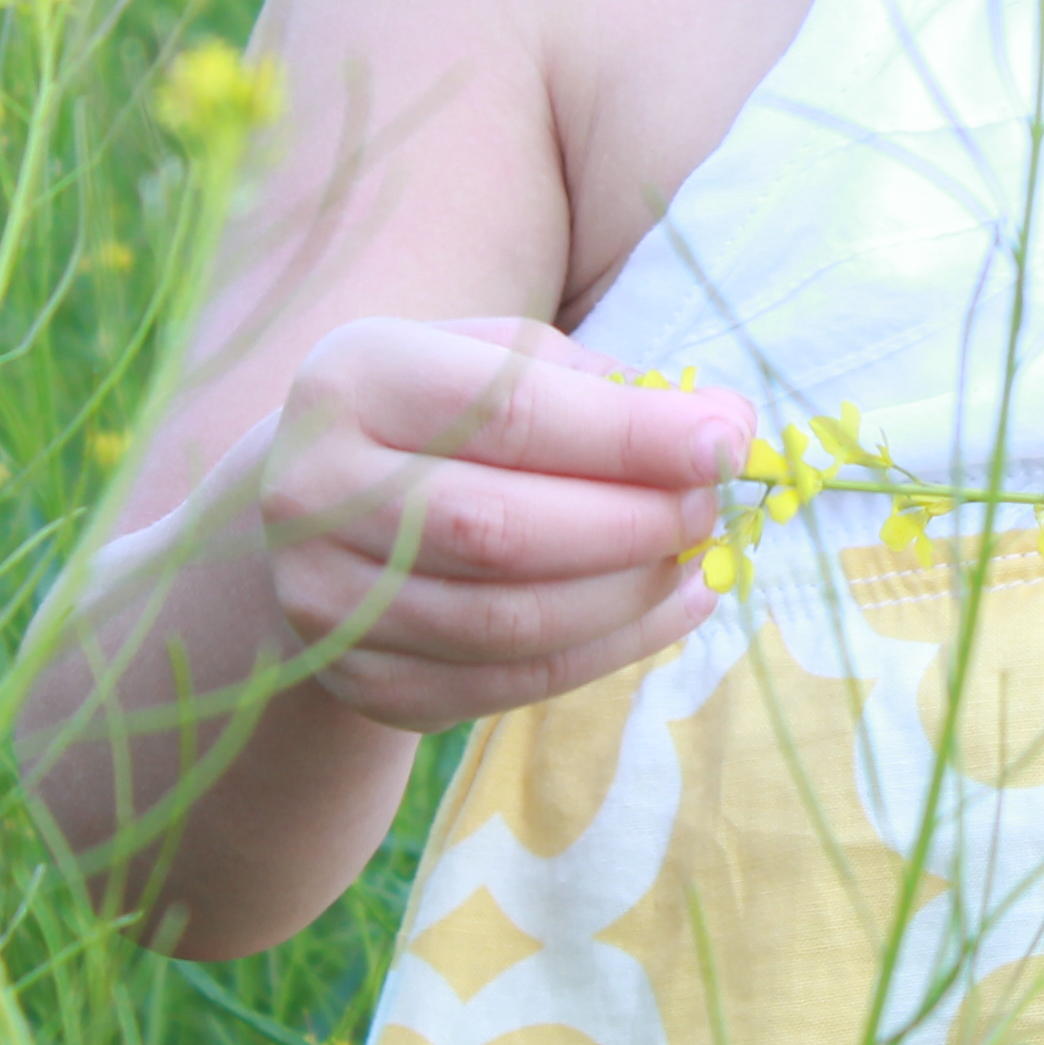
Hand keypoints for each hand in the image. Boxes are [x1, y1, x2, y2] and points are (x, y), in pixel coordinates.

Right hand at [251, 317, 750, 728]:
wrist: (319, 514)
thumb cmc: (439, 419)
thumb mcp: (496, 360)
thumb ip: (604, 387)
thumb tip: (726, 425)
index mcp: (354, 382)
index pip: (504, 410)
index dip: (627, 434)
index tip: (726, 441)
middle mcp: (317, 493)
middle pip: (500, 529)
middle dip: (634, 523)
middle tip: (713, 508)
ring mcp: (329, 602)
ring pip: (508, 622)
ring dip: (631, 597)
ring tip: (699, 562)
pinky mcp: (364, 684)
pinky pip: (507, 684)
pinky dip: (607, 652)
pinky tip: (668, 612)